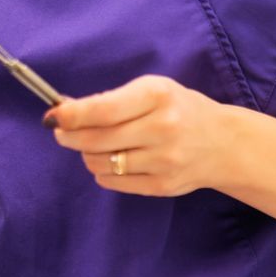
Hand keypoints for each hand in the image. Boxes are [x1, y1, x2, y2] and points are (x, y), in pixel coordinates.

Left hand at [45, 75, 236, 197]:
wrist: (223, 143)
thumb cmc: (178, 109)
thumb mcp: (151, 90)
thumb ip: (110, 100)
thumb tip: (64, 111)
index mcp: (157, 96)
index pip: (103, 110)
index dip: (71, 116)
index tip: (53, 117)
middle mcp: (162, 128)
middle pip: (97, 139)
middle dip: (69, 136)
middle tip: (61, 132)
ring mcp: (164, 161)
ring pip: (100, 163)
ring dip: (86, 154)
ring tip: (93, 145)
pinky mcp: (162, 186)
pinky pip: (113, 182)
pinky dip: (102, 171)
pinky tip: (112, 160)